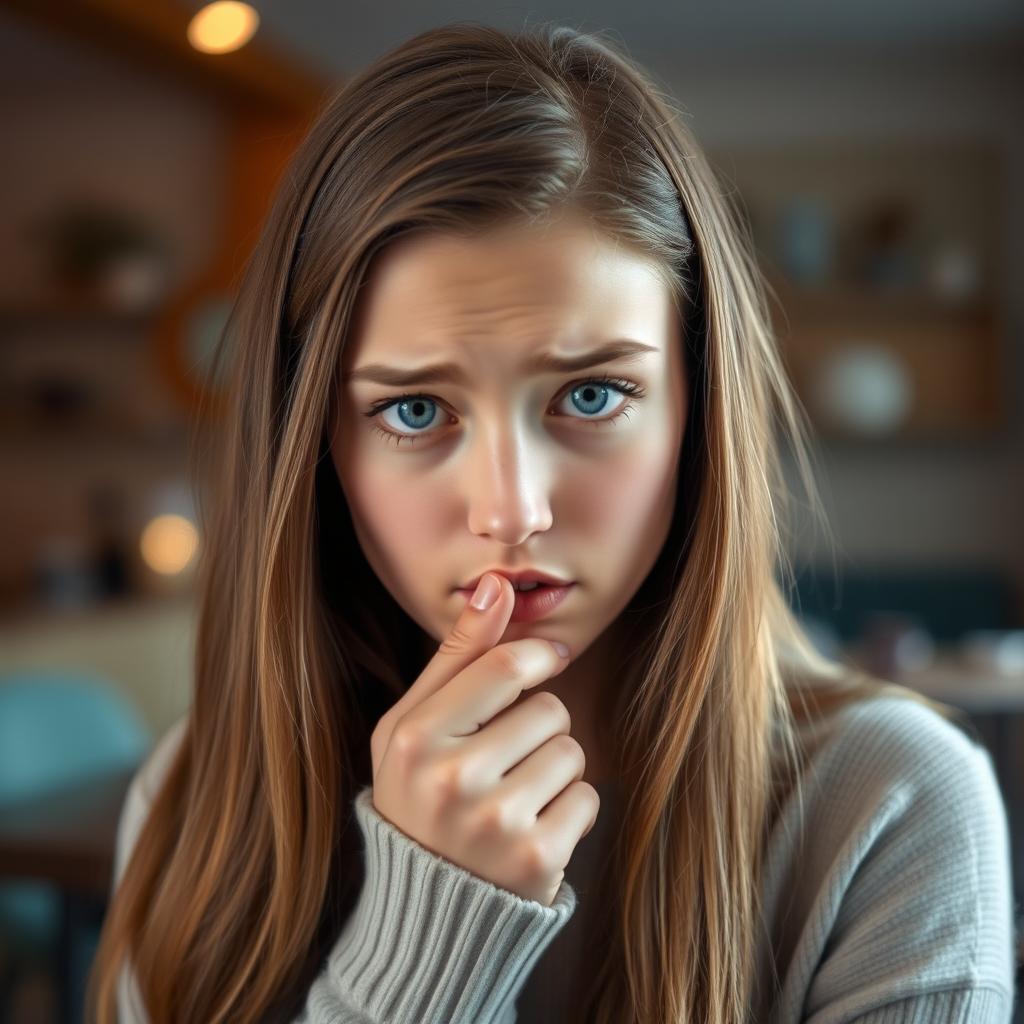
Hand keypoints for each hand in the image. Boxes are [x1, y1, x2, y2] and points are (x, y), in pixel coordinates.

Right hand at [370, 573, 599, 905]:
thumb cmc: (420, 796)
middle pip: (549, 710)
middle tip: (506, 757)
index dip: (538, 657)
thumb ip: (457, 654)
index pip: (505, 666)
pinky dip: (569, 809)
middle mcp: (452, 778)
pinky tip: (531, 827)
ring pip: (572, 753)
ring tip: (516, 794)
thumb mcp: (413, 725)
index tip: (544, 665)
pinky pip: (587, 800)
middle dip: (539, 725)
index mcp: (415, 737)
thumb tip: (496, 585)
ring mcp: (495, 823)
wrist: (428, 910)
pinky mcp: (536, 859)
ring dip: (555, 767)